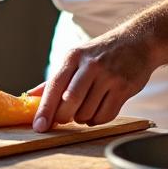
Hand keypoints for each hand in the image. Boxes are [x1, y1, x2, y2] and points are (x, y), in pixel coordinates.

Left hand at [28, 32, 153, 130]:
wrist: (137, 42)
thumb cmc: (101, 53)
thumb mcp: (76, 58)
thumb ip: (54, 80)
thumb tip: (30, 96)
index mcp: (73, 57)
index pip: (54, 86)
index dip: (45, 109)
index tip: (39, 126)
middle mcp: (90, 65)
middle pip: (70, 102)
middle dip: (64, 116)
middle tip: (64, 118)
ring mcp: (109, 76)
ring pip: (88, 112)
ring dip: (82, 118)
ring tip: (85, 109)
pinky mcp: (124, 88)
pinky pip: (106, 116)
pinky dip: (98, 120)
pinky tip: (97, 112)